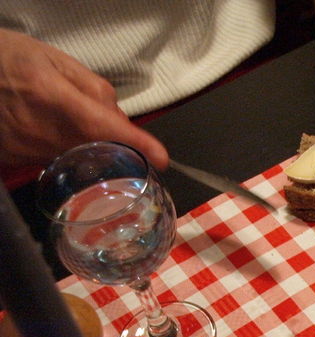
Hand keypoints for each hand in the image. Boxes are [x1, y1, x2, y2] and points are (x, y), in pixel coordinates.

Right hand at [0, 30, 167, 169]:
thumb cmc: (8, 58)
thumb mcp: (52, 59)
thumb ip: (92, 88)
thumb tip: (119, 119)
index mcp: (52, 96)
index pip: (103, 126)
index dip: (135, 143)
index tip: (161, 158)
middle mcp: (40, 129)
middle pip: (95, 149)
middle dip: (112, 144)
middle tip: (105, 126)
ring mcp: (24, 150)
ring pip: (76, 159)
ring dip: (86, 147)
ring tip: (64, 119)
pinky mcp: (13, 162)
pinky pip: (52, 162)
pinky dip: (62, 151)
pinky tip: (47, 131)